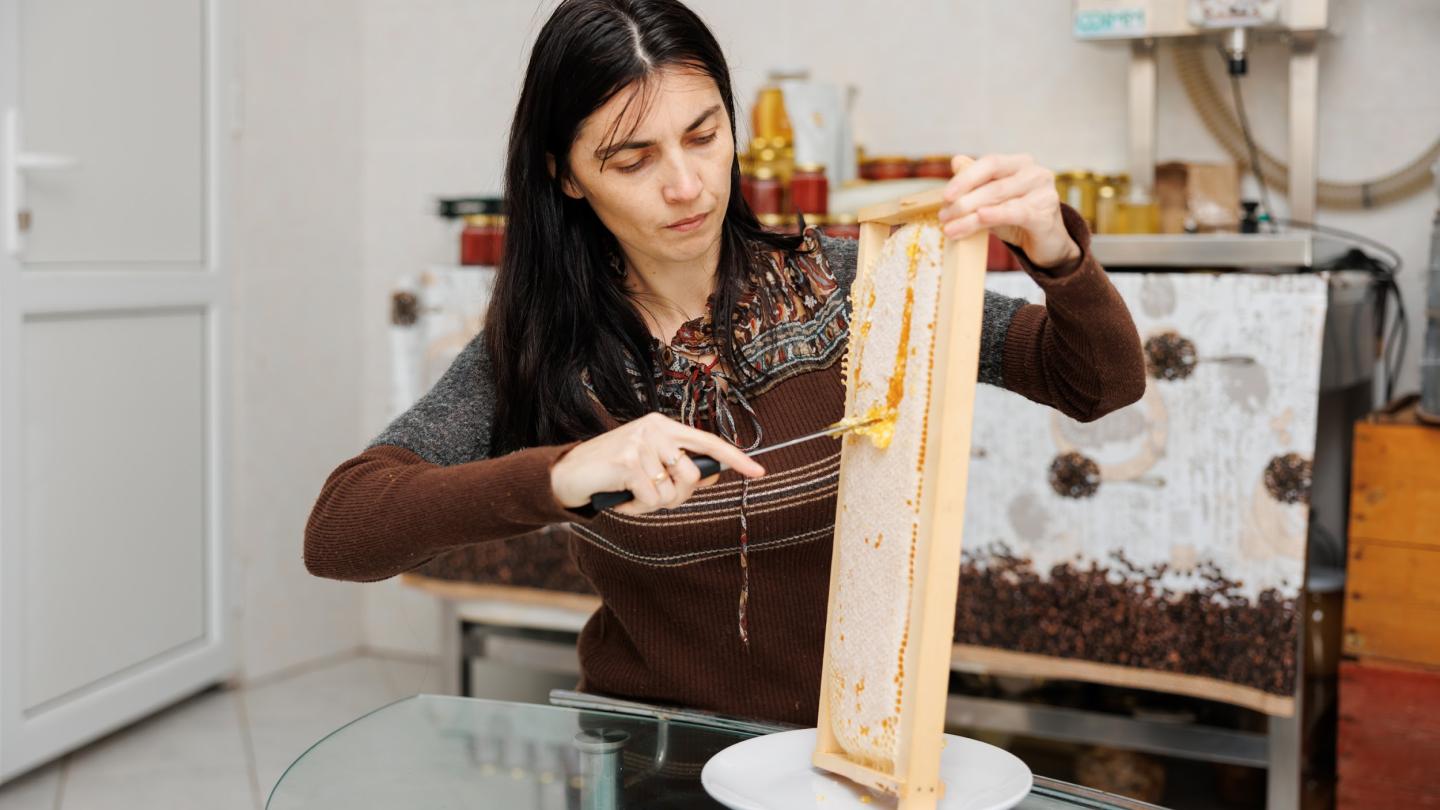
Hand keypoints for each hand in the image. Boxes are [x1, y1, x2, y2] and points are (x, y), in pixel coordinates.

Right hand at [550, 412, 765, 514]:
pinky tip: (621, 496)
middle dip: (677, 496)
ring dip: (653, 503)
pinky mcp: (627, 460)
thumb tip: (714, 474)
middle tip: (652, 496)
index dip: (735, 458)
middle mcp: (655, 428)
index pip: (708, 441)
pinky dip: (637, 507)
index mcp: (663, 426)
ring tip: (632, 493)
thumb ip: (679, 468)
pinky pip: (651, 498)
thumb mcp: (649, 465)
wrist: (569, 473)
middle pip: (693, 475)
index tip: (759, 472)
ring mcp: (641, 442)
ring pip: (672, 491)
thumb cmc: (613, 473)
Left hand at [938, 153, 1079, 269]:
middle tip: (943, 216)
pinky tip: (980, 218)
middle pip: (993, 184)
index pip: (990, 163)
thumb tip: (956, 161)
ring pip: (1000, 200)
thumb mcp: (993, 201)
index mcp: (1020, 164)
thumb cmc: (1017, 219)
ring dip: (971, 215)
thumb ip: (976, 183)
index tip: (946, 195)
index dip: (966, 178)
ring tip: (950, 228)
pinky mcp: (1046, 215)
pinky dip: (996, 215)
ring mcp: (1044, 192)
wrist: (1047, 244)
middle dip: (964, 201)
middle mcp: (1035, 173)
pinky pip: (1017, 213)